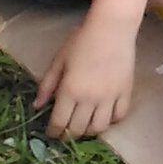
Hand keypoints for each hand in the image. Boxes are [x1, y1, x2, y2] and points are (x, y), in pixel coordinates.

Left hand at [35, 11, 138, 139]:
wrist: (111, 29)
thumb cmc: (81, 41)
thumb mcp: (59, 61)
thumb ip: (47, 85)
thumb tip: (37, 106)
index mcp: (69, 91)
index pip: (59, 122)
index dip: (53, 132)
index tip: (51, 133)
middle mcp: (89, 99)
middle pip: (78, 129)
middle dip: (69, 135)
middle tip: (66, 131)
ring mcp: (109, 98)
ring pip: (99, 128)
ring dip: (90, 131)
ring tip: (85, 125)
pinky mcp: (125, 93)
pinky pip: (119, 116)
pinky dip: (111, 120)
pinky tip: (105, 115)